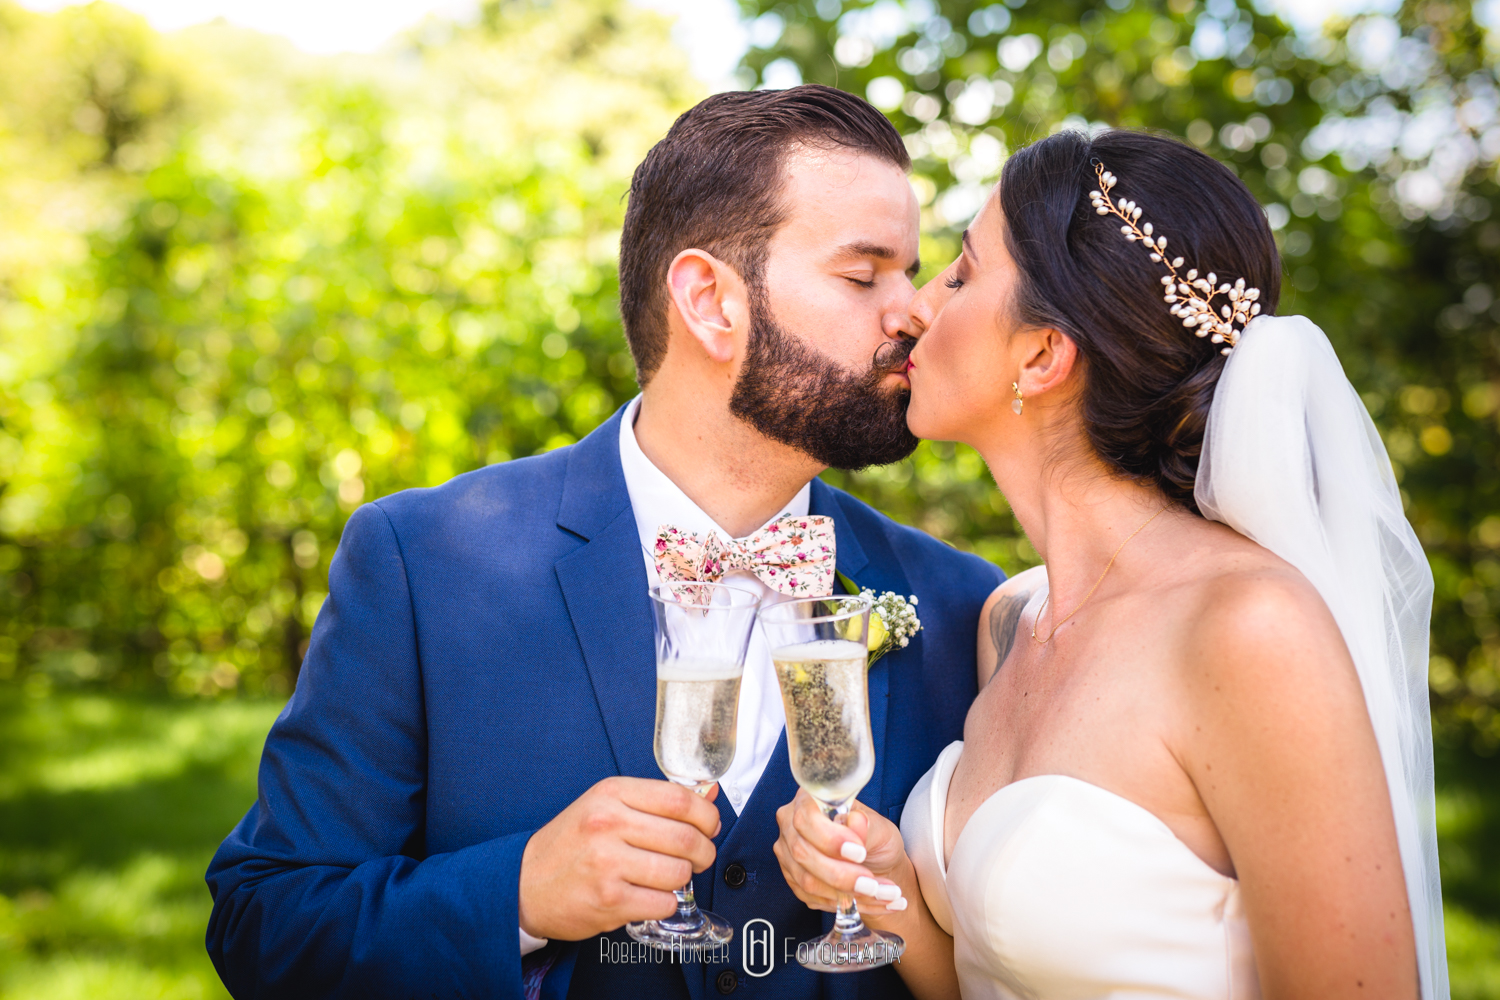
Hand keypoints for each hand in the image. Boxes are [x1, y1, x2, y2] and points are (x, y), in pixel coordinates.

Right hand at [518, 777, 721, 940]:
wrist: (523, 883)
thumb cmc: (569, 844)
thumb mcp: (605, 806)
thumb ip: (655, 801)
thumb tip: (708, 794)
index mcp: (611, 794)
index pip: (678, 798)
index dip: (706, 814)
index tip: (710, 825)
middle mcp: (608, 824)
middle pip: (684, 837)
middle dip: (704, 851)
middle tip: (701, 856)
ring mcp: (607, 863)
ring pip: (678, 872)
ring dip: (684, 878)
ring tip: (672, 877)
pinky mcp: (608, 900)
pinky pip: (662, 903)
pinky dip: (666, 903)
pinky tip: (652, 896)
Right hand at [773, 788, 909, 918]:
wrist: (876, 863)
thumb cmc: (874, 838)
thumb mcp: (879, 827)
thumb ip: (867, 825)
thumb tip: (856, 823)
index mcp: (808, 801)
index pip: (806, 818)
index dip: (829, 838)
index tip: (858, 853)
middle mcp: (792, 827)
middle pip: (802, 853)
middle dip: (842, 874)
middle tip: (873, 884)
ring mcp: (789, 856)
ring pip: (808, 881)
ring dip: (849, 893)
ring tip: (883, 895)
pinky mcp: (795, 882)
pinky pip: (814, 898)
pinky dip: (847, 904)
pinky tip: (874, 902)